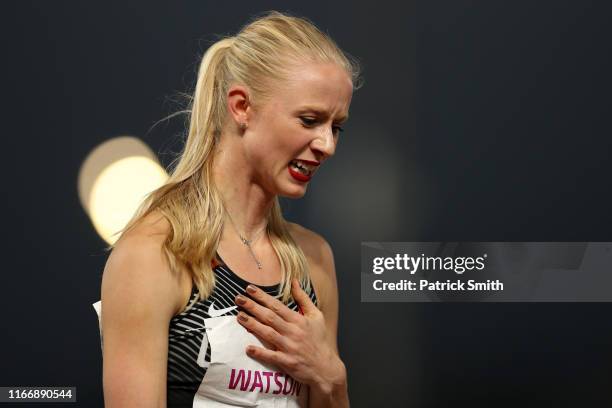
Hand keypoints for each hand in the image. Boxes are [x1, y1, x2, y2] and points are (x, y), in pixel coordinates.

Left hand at [234, 278, 345, 392]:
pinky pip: (272, 356)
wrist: (326, 367)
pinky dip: (260, 352)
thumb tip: (294, 281)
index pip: (277, 305)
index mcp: (299, 320)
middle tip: (238, 299)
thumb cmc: (320, 340)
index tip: (249, 288)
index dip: (262, 296)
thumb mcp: (316, 316)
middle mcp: (293, 332)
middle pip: (270, 317)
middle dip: (253, 307)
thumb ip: (303, 298)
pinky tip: (248, 348)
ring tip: (239, 316)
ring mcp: (290, 347)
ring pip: (268, 334)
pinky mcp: (288, 362)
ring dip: (253, 325)